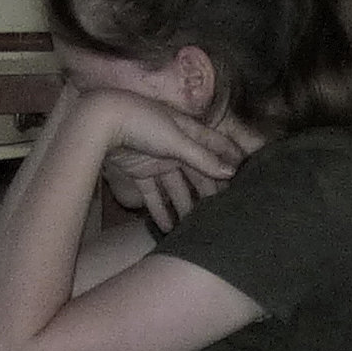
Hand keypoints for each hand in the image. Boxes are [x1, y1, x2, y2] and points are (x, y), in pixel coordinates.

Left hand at [67, 84, 247, 225]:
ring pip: (176, 188)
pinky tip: (168, 228)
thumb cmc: (143, 122)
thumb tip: (231, 172)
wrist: (103, 122)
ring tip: (194, 228)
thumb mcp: (176, 139)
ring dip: (184, 207)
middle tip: (221, 214)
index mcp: (188, 131)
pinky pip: (154, 196)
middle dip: (208, 192)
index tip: (248, 175)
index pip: (216, 146)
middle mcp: (176, 146)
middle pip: (197, 172)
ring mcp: (158, 160)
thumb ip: (202, 158)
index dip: (231, 159)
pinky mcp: (140, 173)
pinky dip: (160, 211)